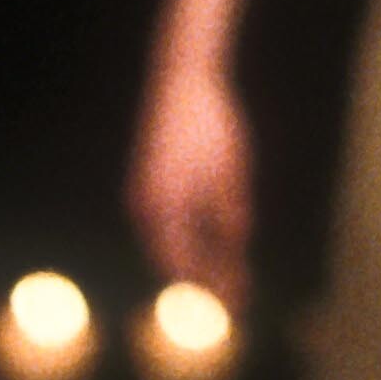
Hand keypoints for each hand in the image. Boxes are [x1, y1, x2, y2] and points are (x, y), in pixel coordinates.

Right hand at [128, 48, 255, 305]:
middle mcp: (143, 210)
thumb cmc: (210, 121)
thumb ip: (231, 218)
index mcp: (162, 210)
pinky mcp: (146, 184)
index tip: (239, 304)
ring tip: (231, 271)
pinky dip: (190, 236)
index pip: (187, 267)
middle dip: (208, 278)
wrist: (181, 75)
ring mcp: (141, 197)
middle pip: (176, 261)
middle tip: (239, 295)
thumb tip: (236, 255)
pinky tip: (213, 240)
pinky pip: (167, 224)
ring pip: (171, 243)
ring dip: (200, 258)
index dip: (215, 287)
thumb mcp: (231, 173)